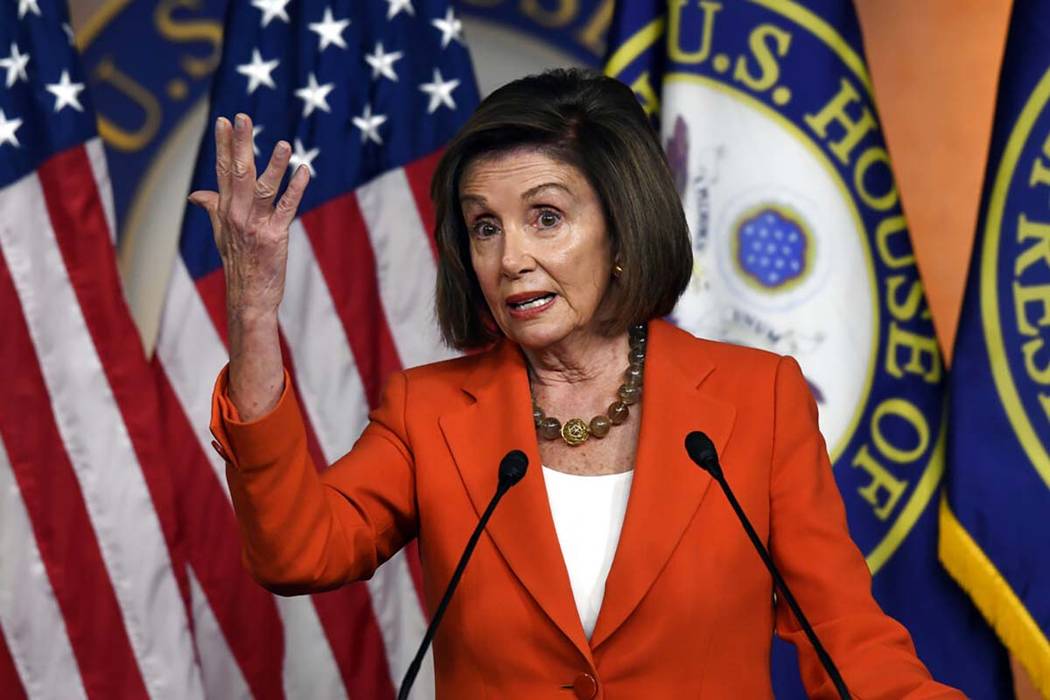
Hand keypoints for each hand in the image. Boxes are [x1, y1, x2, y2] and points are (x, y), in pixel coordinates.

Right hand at [188, 113, 309, 322]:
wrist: (247, 297)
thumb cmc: (238, 264)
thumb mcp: (220, 234)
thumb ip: (211, 208)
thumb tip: (195, 194)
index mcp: (225, 210)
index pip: (222, 170)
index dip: (224, 145)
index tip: (224, 120)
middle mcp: (236, 214)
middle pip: (238, 172)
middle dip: (241, 143)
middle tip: (243, 116)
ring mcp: (255, 225)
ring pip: (262, 188)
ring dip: (274, 165)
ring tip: (284, 143)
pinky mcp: (274, 236)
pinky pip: (287, 208)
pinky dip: (296, 189)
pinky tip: (304, 171)